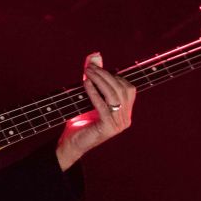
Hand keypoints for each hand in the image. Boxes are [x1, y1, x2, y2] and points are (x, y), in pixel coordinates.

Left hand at [55, 52, 135, 169]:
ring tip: (87, 72)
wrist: (71, 144)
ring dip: (100, 81)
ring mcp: (118, 125)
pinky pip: (103, 106)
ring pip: (114, 96)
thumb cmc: (80, 120)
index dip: (114, 76)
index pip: (128, 88)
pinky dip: (94, 93)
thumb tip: (95, 56)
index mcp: (125, 113)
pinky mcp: (108, 128)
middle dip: (106, 75)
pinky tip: (86, 84)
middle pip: (122, 90)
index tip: (97, 68)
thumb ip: (95, 79)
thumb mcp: (89, 98)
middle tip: (90, 67)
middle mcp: (125, 119)